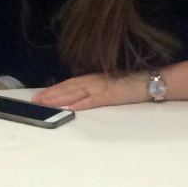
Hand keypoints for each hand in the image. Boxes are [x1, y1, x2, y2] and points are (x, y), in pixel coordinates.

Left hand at [31, 72, 146, 110]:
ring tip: (43, 104)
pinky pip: (93, 101)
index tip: (39, 95)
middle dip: (49, 95)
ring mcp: (102, 88)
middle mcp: (94, 81)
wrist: (153, 80)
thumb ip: (95, 89)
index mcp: (94, 78)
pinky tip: (69, 108)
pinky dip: (81, 104)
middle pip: (67, 88)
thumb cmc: (133, 82)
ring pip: (75, 93)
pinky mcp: (111, 95)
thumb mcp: (110, 83)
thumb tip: (78, 98)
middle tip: (34, 101)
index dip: (53, 90)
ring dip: (58, 98)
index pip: (69, 84)